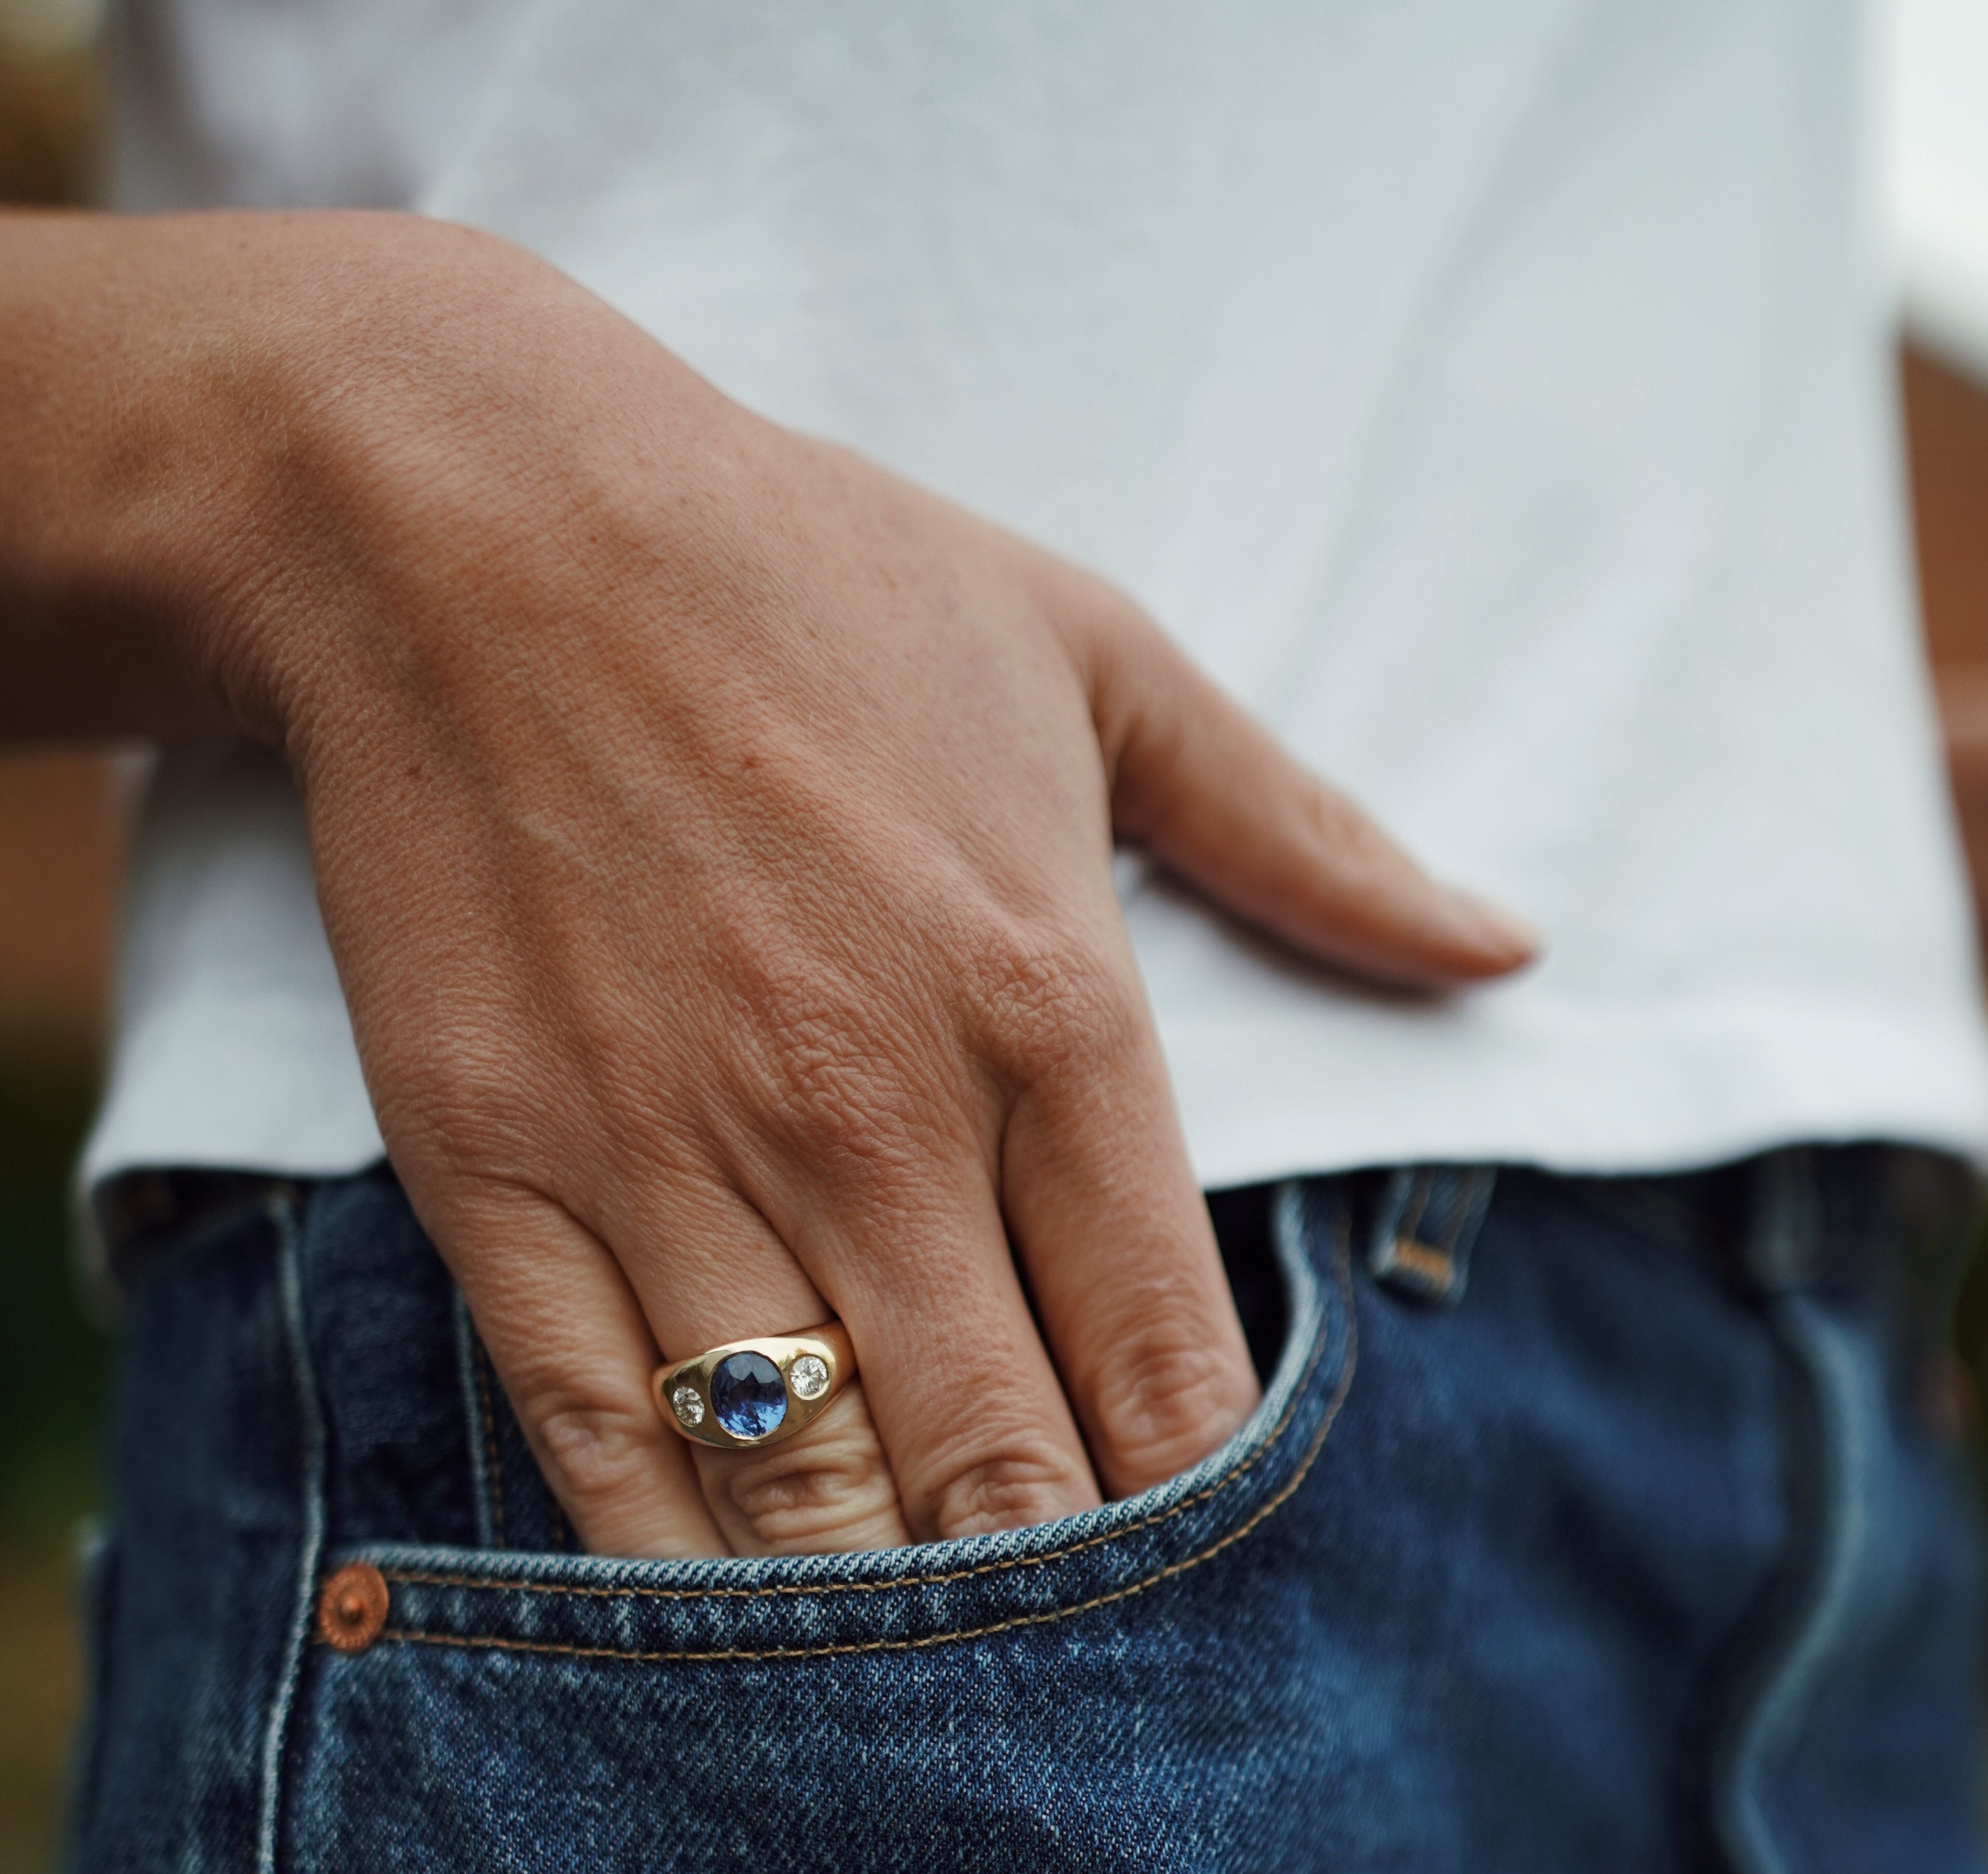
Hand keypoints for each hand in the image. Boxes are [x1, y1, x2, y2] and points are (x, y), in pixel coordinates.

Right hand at [0, 211, 1536, 1556]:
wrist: (484, 528)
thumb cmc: (812, 582)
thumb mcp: (1098, 660)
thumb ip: (1304, 837)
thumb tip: (1497, 949)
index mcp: (1046, 1004)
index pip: (1169, 1360)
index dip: (1204, 1508)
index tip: (1215, 1564)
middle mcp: (873, 1117)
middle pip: (1006, 1474)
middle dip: (1062, 1596)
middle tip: (1088, 1647)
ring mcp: (668, 1158)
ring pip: (805, 1504)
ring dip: (885, 1618)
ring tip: (932, 1671)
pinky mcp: (496, 1175)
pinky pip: (597, 1450)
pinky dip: (680, 1572)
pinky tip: (736, 1621)